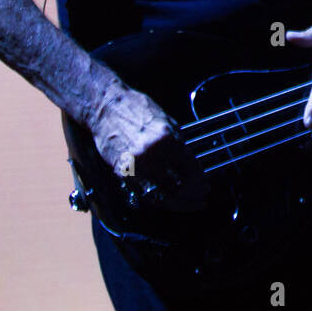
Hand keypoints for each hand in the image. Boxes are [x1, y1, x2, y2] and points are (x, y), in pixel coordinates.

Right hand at [89, 84, 209, 210]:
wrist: (105, 107)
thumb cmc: (136, 110)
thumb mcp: (167, 121)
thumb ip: (179, 144)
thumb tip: (191, 164)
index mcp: (167, 140)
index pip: (190, 169)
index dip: (200, 180)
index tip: (206, 184)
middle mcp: (152, 156)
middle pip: (178, 187)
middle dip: (193, 195)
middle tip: (202, 197)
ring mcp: (135, 166)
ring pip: (161, 195)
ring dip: (178, 203)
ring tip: (188, 203)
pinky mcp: (121, 173)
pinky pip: (142, 193)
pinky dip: (157, 200)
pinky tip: (168, 201)